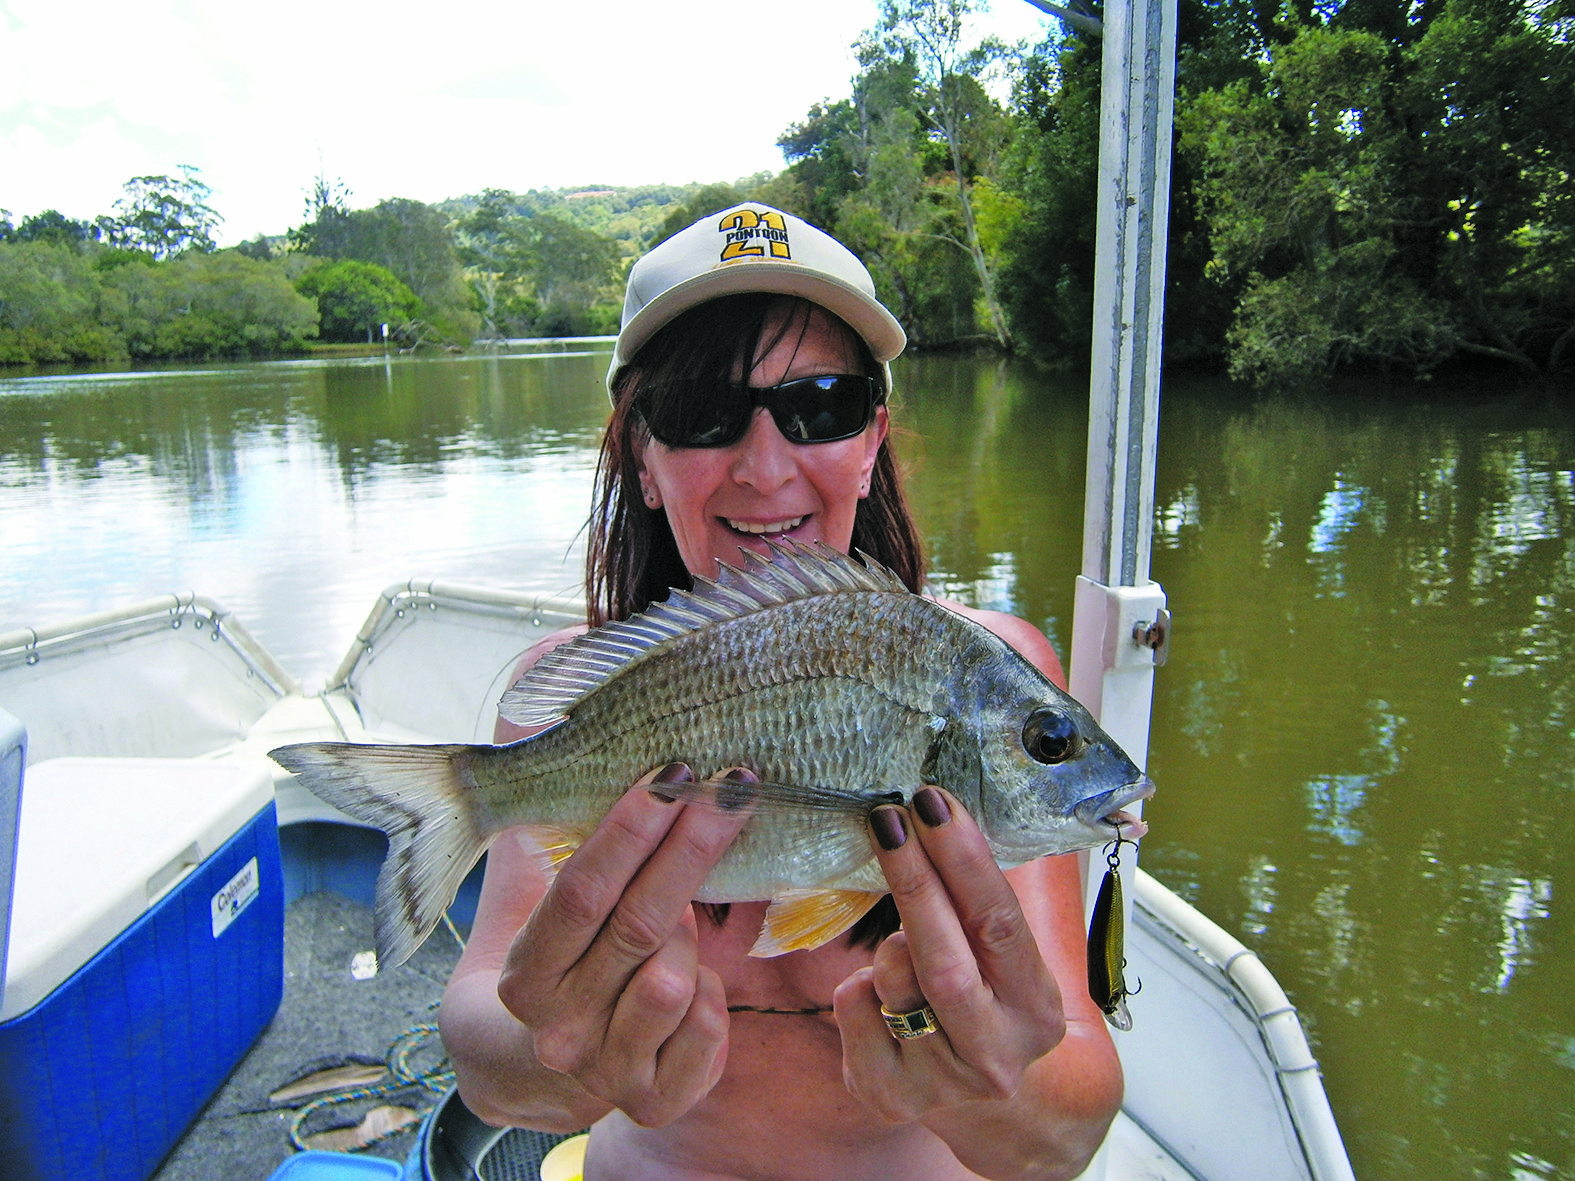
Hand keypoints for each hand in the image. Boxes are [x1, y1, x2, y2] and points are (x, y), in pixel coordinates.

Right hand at [494, 764, 754, 1126]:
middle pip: (641, 927)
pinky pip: (709, 1027)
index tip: (672, 773)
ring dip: (691, 936)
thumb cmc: (546, 958)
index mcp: (523, 977)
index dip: (629, 830)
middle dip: (693, 847)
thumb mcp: (527, 893)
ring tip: (678, 918)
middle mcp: (560, 1030)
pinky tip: (694, 976)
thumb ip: (537, 809)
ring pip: (678, 978)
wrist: (525, 1069)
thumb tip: (529, 696)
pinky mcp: (655, 1100)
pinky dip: (712, 995)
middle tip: (732, 787)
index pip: (581, 894)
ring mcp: (607, 1071)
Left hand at [832, 787, 1066, 1123]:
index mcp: (1036, 1009)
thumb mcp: (1007, 958)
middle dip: (912, 881)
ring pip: (893, 982)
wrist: (979, 1097)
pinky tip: (882, 993)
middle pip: (944, 962)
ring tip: (902, 939)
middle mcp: (994, 1054)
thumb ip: (984, 901)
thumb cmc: (988, 999)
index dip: (964, 861)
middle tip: (887, 818)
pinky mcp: (887, 1094)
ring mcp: (939, 1083)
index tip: (934, 804)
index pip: (1000, 925)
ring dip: (887, 943)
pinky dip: (860, 984)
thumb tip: (944, 810)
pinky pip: (854, 1008)